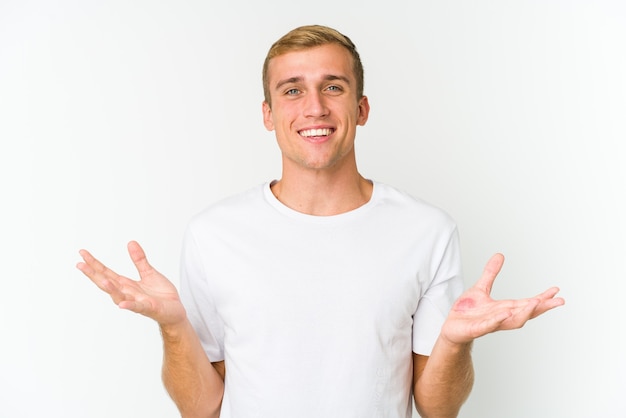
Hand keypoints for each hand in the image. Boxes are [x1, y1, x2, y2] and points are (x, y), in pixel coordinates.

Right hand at [76, 241, 186, 325]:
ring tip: (102, 280)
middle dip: (93, 274)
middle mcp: (127, 293)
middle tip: (80, 264)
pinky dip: (129, 305)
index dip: (94, 264)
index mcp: (126, 284)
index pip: (106, 273)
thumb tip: (130, 243)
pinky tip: (122, 304)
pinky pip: (138, 307)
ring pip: (119, 296)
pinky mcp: (149, 308)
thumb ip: (139, 260)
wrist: (175, 311)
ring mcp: (137, 302)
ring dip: (110, 289)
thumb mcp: (149, 273)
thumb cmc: (161, 295)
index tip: (82, 253)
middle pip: (107, 283)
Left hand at [441, 253, 564, 344]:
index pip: (527, 303)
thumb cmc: (467, 312)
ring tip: (536, 303)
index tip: (556, 291)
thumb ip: (490, 273)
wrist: (451, 327)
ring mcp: (490, 324)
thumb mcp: (480, 288)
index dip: (542, 298)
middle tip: (558, 301)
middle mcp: (501, 318)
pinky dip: (497, 320)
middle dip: (542, 307)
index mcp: (504, 308)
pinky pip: (489, 325)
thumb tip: (500, 255)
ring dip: (525, 313)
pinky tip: (505, 314)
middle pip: (526, 313)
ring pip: (512, 321)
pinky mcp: (476, 329)